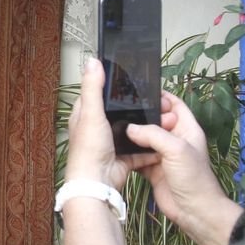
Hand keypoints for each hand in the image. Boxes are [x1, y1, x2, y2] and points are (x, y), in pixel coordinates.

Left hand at [64, 57, 157, 191]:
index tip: (125, 77)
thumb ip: (93, 87)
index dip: (108, 85)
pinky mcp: (123, 158)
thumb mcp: (91, 112)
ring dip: (144, 127)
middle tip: (150, 98)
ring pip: (131, 131)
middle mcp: (97, 130)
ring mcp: (111, 144)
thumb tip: (93, 61)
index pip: (96, 94)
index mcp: (85, 116)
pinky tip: (160, 142)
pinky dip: (150, 148)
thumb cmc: (88, 149)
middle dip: (133, 107)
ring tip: (160, 116)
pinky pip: (140, 150)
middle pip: (117, 112)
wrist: (98, 182)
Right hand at [126, 88, 242, 244]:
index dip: (161, 97)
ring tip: (116, 124)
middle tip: (124, 107)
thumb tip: (130, 128)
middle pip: (157, 121)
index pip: (175, 105)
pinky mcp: (153, 169)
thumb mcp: (176, 149)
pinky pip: (138, 156)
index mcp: (187, 130)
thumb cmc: (194, 179)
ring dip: (134, 134)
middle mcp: (175, 140)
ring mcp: (164, 156)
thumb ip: (153, 134)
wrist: (193, 211)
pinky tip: (116, 147)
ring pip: (145, 139)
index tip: (142, 92)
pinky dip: (129, 152)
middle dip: (142, 114)